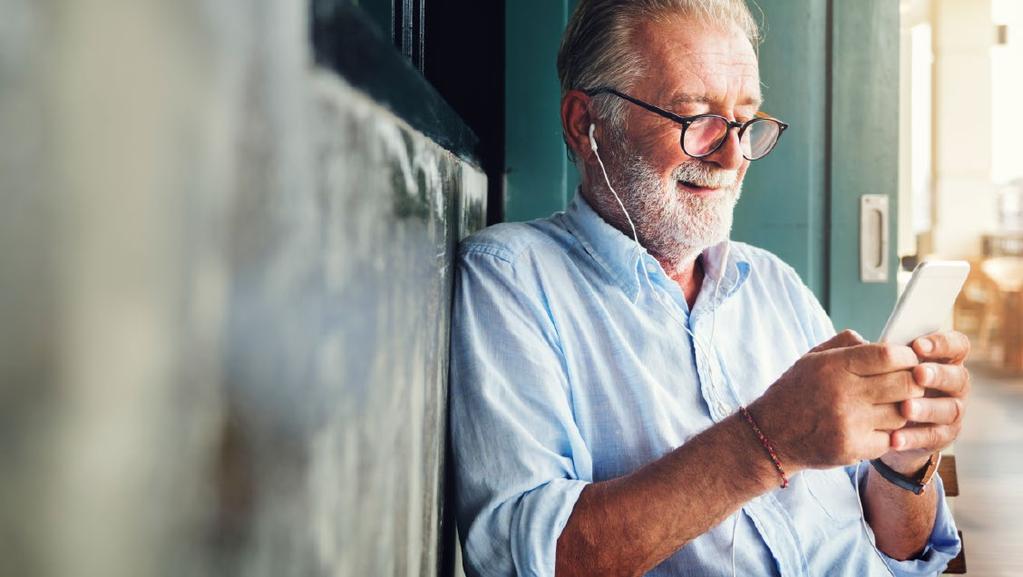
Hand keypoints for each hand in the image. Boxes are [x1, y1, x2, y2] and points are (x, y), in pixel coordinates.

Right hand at [748, 330, 924, 470]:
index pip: (888, 356)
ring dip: (902, 409)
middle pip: (905, 384)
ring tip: (889, 405)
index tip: (907, 360)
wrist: (769, 436)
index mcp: (832, 366)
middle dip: (912, 382)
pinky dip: (889, 433)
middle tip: (907, 383)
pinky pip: (891, 439)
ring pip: (902, 413)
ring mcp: (849, 424)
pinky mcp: (852, 449)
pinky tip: (876, 426)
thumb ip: (846, 344)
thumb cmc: (794, 392)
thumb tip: (882, 341)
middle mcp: (842, 394)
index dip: (906, 356)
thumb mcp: (811, 359)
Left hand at [880, 331, 970, 473]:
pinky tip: (895, 438)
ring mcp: (952, 410)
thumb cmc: (885, 380)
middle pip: (958, 377)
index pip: (956, 345)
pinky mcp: (944, 435)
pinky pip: (934, 437)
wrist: (885, 421)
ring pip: (949, 409)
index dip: (942, 344)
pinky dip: (914, 437)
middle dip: (938, 374)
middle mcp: (954, 384)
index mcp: (944, 359)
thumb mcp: (881, 364)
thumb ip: (876, 351)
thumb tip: (857, 339)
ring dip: (927, 408)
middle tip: (917, 374)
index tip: (917, 345)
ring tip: (905, 408)